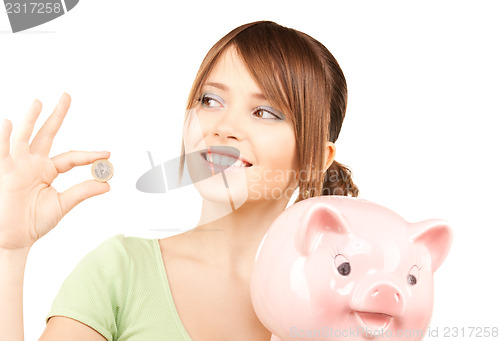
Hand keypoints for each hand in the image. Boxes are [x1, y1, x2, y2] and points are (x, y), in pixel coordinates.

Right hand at [0, 93, 110, 249]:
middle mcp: (32, 163)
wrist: (11, 239)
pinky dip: (4, 138)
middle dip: (56, 115)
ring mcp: (16, 165)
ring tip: (39, 103)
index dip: (90, 156)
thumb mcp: (62, 205)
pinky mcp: (3, 172)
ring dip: (31, 120)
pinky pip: (3, 152)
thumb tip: (107, 184)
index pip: (71, 157)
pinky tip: (8, 123)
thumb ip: (82, 192)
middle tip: (67, 96)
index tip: (107, 155)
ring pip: (24, 137)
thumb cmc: (33, 222)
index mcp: (48, 170)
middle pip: (46, 134)